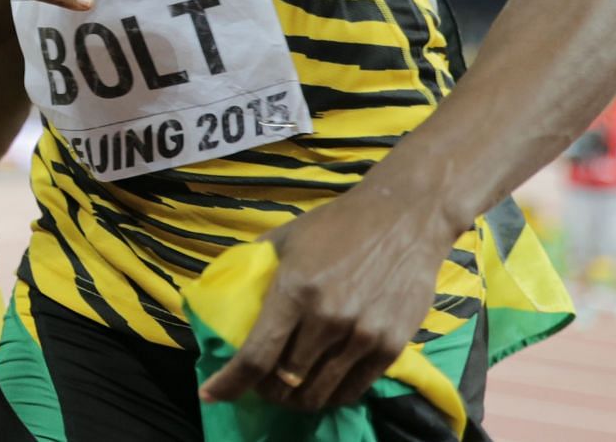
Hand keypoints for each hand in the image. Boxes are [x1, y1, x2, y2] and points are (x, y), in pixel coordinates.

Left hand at [198, 190, 457, 412]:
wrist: (404, 216)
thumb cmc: (338, 223)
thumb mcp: (286, 237)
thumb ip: (257, 267)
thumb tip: (228, 292)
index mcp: (295, 291)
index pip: (256, 356)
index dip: (230, 382)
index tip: (212, 394)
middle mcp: (327, 319)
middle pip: (286, 381)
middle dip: (265, 389)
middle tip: (259, 384)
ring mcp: (362, 336)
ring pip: (319, 392)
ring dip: (297, 399)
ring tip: (288, 390)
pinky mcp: (391, 346)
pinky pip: (354, 389)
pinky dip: (331, 395)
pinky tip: (322, 386)